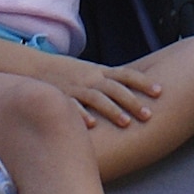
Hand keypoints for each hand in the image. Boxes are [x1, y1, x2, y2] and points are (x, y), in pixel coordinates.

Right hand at [41, 55, 164, 129]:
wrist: (33, 68)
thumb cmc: (66, 74)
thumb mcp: (89, 72)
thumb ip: (107, 81)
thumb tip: (132, 91)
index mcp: (99, 72)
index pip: (126, 74)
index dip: (144, 82)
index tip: (160, 91)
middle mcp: (90, 78)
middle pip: (116, 89)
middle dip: (133, 102)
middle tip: (149, 114)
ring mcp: (76, 88)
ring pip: (97, 98)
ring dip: (113, 110)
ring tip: (126, 123)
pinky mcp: (61, 97)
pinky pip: (72, 106)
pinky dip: (82, 115)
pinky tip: (92, 125)